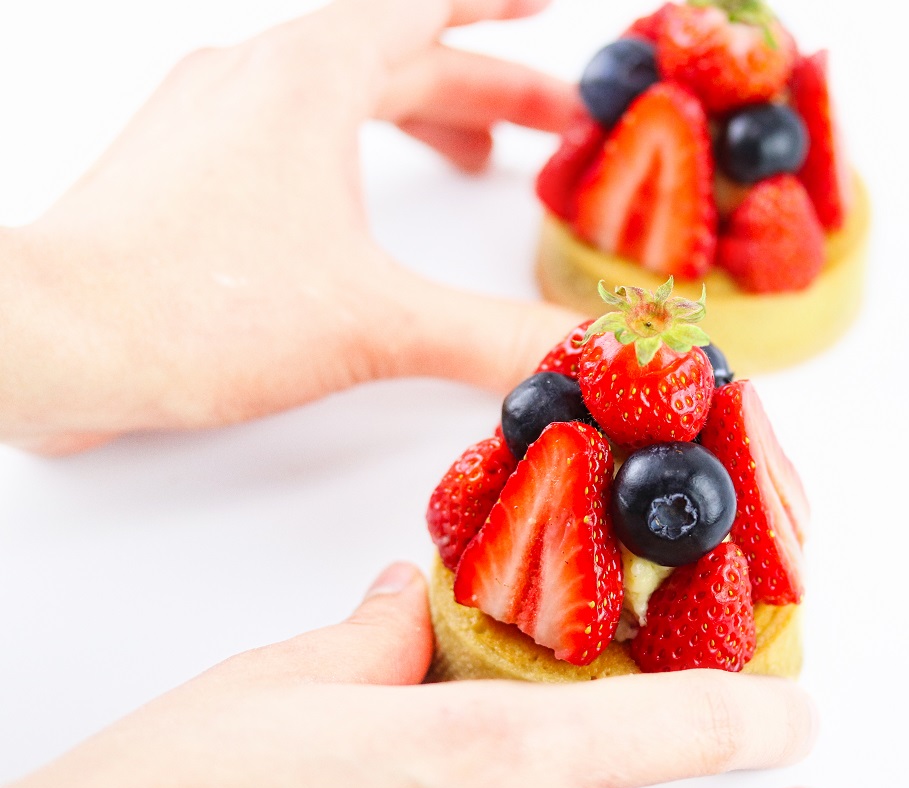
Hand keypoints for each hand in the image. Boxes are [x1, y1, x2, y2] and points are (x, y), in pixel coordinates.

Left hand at [0, 0, 583, 455]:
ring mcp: (211, 121)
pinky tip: (361, 208)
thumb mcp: (373, 321)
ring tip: (471, 164)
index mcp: (310, 76)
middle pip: (396, 58)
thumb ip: (488, 334)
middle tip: (547, 125)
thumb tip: (573, 349)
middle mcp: (257, 79)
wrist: (47, 339)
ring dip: (417, 120)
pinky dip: (349, 154)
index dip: (496, 6)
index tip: (545, 10)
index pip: (425, 5)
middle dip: (483, 89)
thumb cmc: (187, 305)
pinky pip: (287, 134)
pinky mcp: (180, 172)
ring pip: (339, 95)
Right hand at [0, 563, 848, 787]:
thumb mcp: (282, 687)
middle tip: (791, 767)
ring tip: (737, 783)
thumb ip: (371, 638)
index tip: (804, 718)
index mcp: (476, 764)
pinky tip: (579, 786)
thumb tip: (403, 601)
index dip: (743, 722)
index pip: (658, 736)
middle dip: (729, 786)